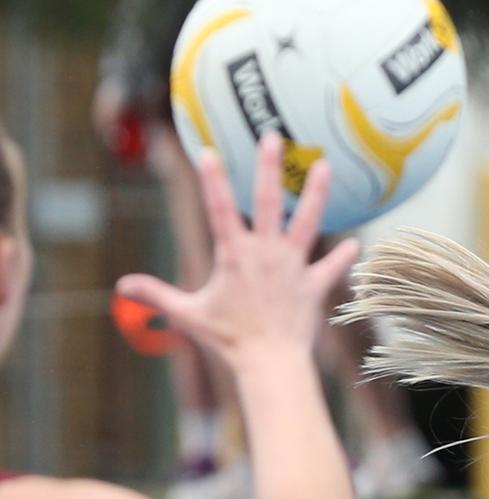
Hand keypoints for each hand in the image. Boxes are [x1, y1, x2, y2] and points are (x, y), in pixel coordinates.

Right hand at [115, 133, 358, 369]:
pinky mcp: (315, 284)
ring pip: (307, 221)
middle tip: (274, 136)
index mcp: (234, 255)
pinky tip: (355, 243)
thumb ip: (157, 296)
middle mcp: (266, 253)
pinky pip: (333, 265)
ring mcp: (293, 266)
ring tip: (324, 165)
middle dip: (269, 167)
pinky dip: (344, 256)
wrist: (269, 362)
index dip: (212, 181)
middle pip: (267, 201)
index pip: (219, 209)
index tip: (208, 152)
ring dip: (315, 193)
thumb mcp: (188, 315)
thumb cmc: (228, 340)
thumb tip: (122, 286)